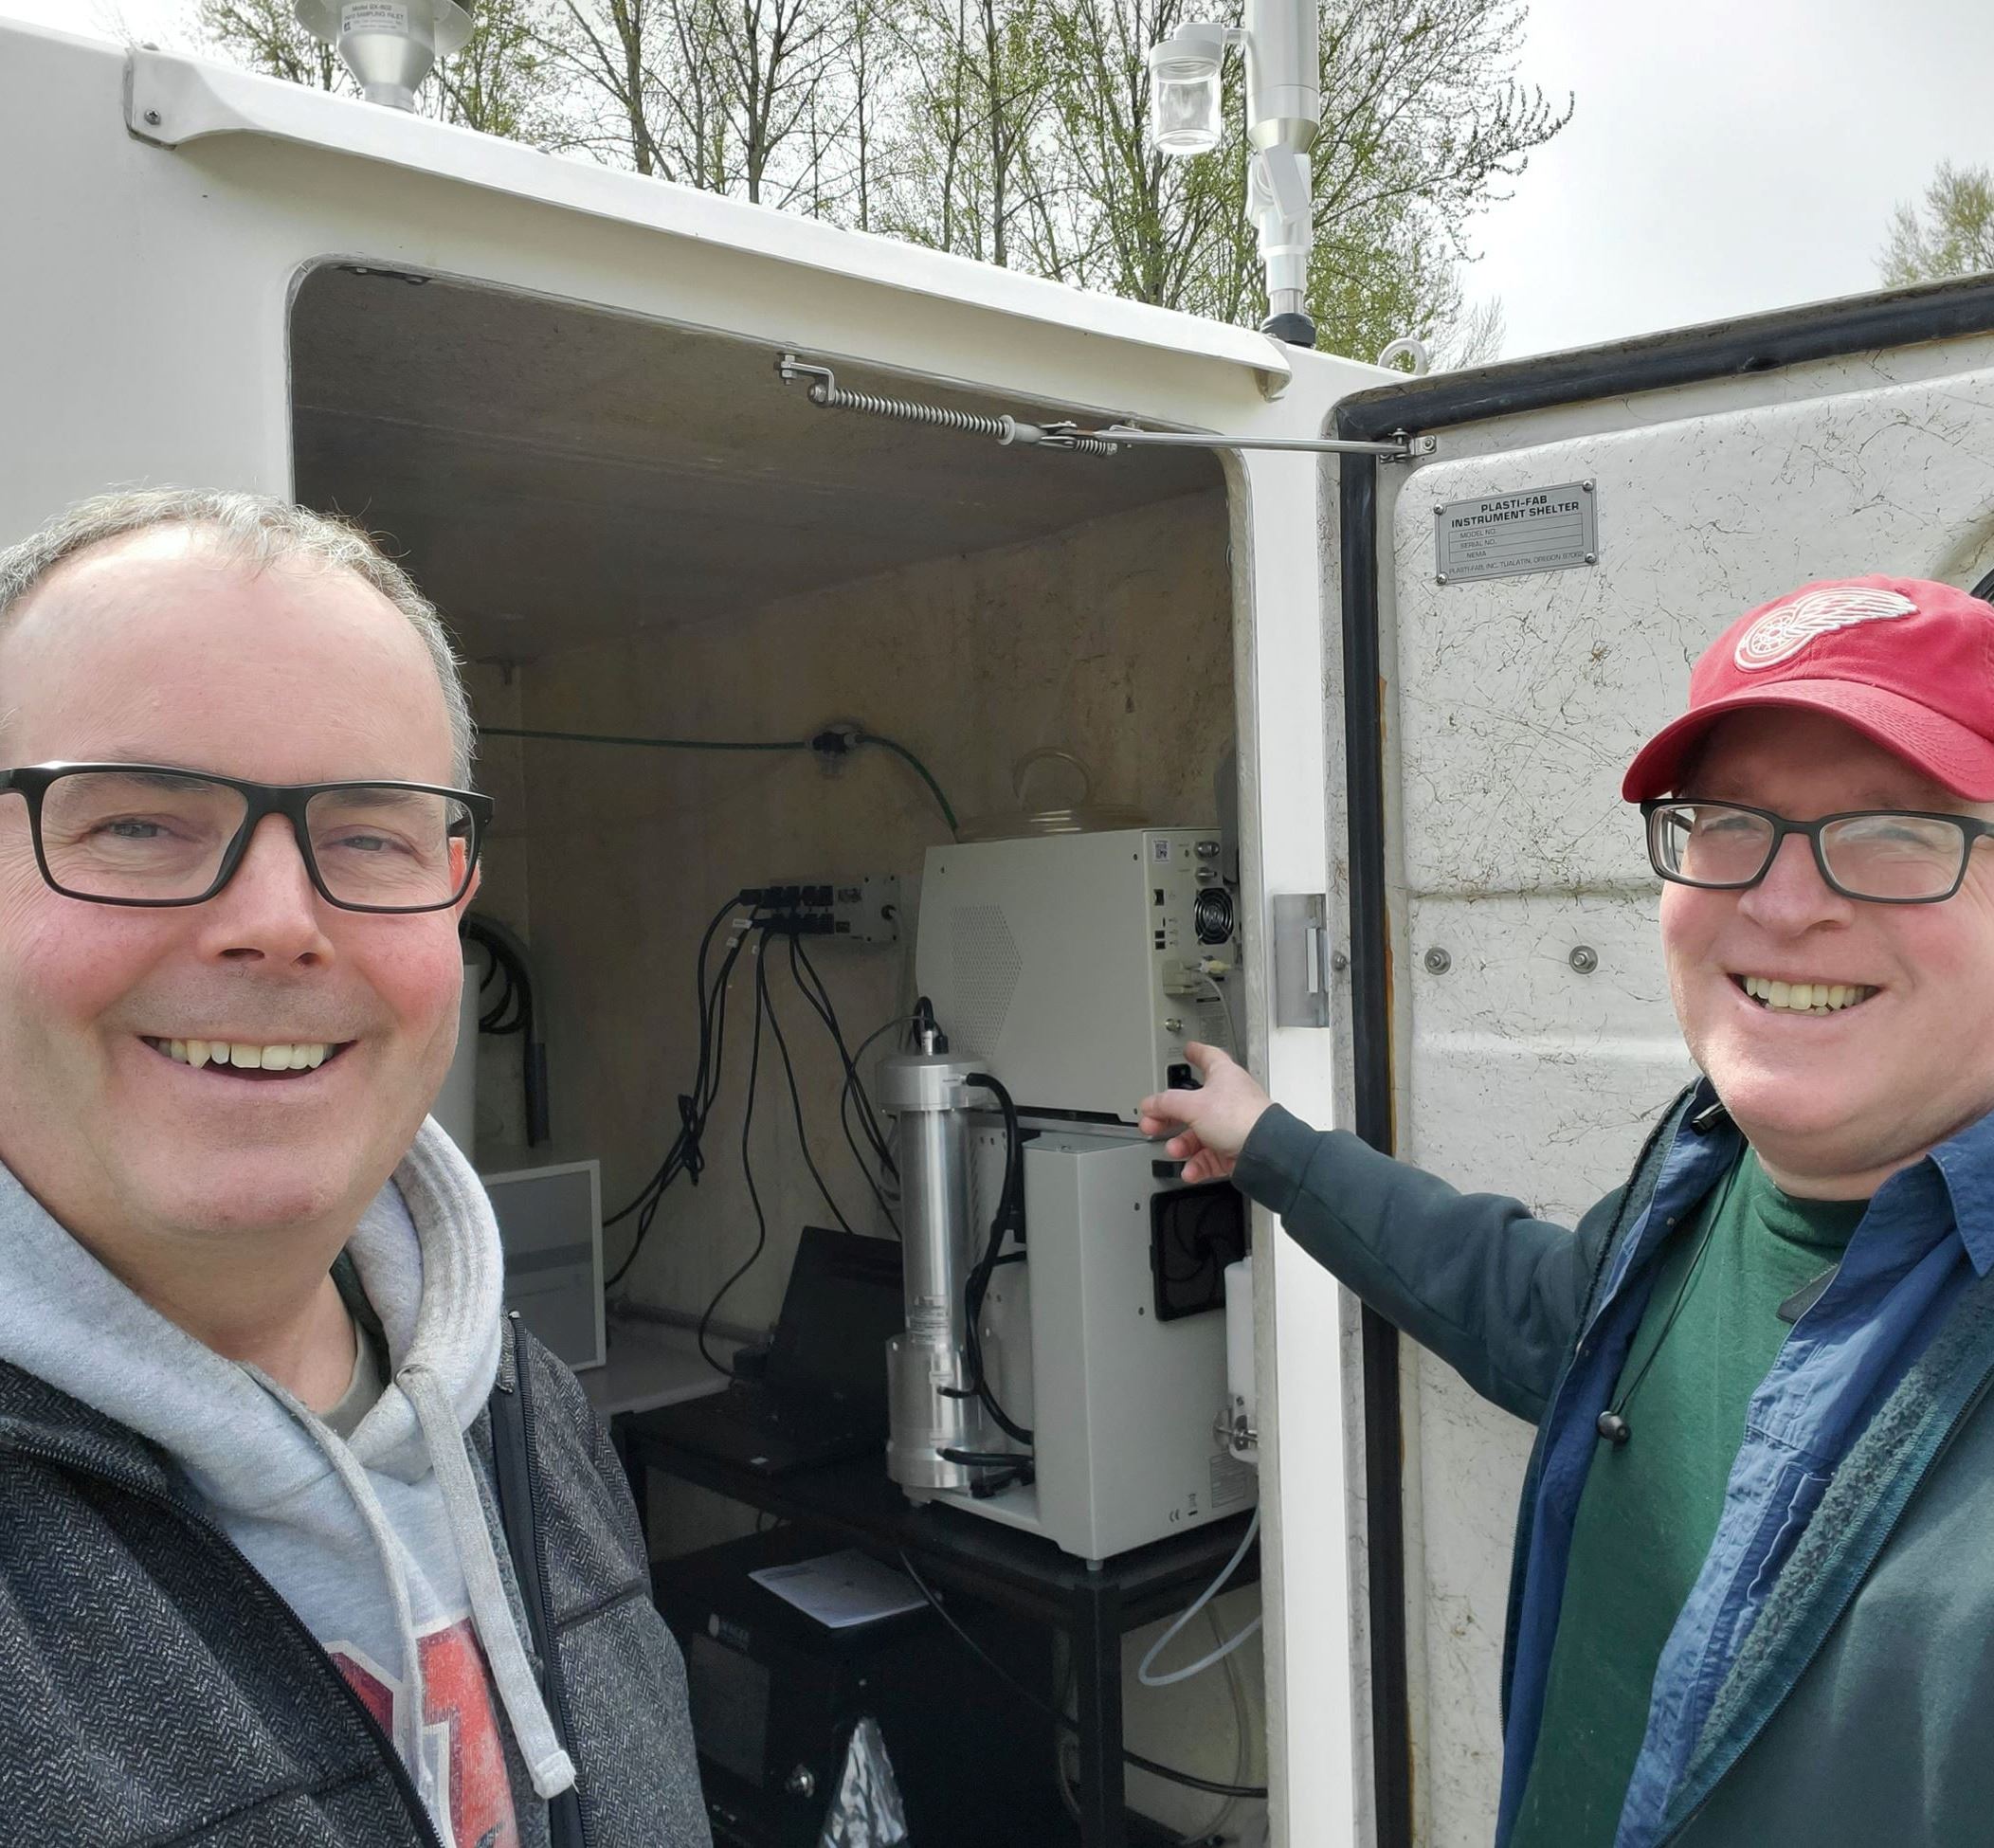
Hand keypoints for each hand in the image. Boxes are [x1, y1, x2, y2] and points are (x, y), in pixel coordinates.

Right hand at [1137, 1043, 1273, 1183]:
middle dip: (1171, 1115)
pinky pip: (1209, 1157)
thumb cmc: (1241, 1118)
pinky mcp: (1234, 1151)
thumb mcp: (1193, 1105)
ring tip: (1174, 1149)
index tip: (1189, 1050)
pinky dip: (1197, 1164)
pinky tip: (1189, 1169)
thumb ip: (1167, 1103)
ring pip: (1199, 1135)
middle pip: (1193, 1105)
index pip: (1209, 1057)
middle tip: (1153, 1121)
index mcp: (1224, 1077)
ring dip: (1182, 1144)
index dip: (1197, 1052)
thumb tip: (1151, 1103)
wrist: (1264, 1152)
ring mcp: (1232, 1126)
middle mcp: (1230, 1100)